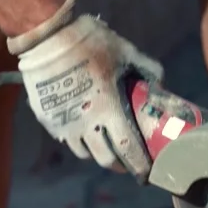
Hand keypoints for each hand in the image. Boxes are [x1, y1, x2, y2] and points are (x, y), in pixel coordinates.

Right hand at [8, 0, 162, 180]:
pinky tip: (84, 132)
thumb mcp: (124, 51)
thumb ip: (147, 69)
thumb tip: (162, 86)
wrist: (45, 35)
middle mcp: (86, 124)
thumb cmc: (89, 41)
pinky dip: (79, 140)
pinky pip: (67, 139)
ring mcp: (65, 124)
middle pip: (105, 159)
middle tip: (127, 162)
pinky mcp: (48, 120)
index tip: (146, 173)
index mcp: (109, 109)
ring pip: (84, 153)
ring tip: (105, 146)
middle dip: (120, 165)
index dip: (139, 165)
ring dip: (98, 154)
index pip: (128, 149)